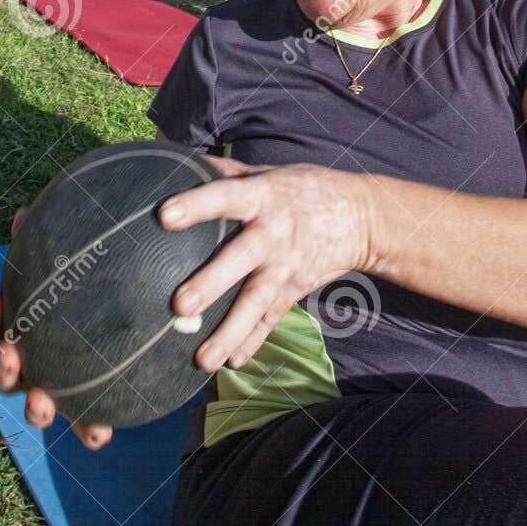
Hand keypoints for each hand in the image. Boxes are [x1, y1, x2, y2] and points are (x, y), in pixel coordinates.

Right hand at [0, 211, 112, 450]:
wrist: (122, 316)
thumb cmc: (89, 291)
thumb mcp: (72, 267)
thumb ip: (48, 246)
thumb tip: (25, 215)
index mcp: (24, 334)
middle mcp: (34, 366)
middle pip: (7, 374)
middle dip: (4, 368)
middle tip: (10, 354)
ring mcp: (58, 392)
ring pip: (38, 407)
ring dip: (35, 409)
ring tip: (42, 403)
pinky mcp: (88, 412)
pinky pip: (84, 426)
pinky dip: (87, 432)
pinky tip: (101, 431)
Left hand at [160, 155, 373, 371]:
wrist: (362, 217)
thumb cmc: (303, 188)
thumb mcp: (270, 172)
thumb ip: (227, 172)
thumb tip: (180, 162)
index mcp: (263, 196)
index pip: (226, 197)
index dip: (197, 205)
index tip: (164, 215)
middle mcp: (274, 233)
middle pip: (240, 259)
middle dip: (211, 283)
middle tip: (180, 306)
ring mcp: (286, 266)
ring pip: (256, 302)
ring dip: (230, 331)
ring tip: (203, 360)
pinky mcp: (295, 289)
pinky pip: (272, 319)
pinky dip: (253, 341)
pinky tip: (232, 363)